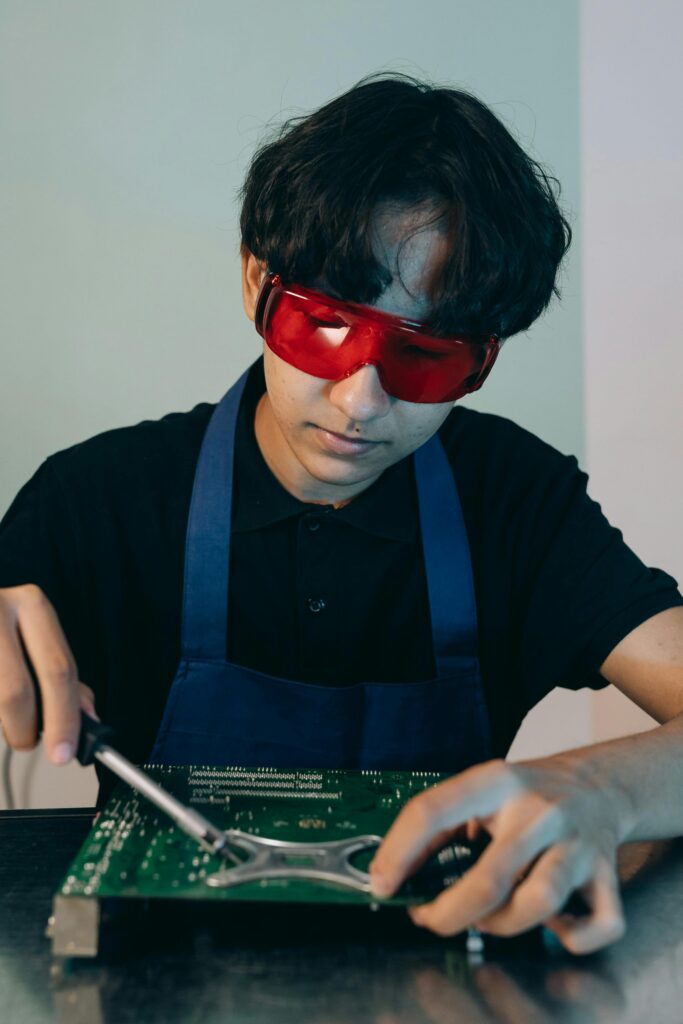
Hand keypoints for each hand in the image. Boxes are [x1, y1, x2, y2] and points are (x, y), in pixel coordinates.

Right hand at [0, 584, 95, 763]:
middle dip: (25, 730)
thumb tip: (87, 715)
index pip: (57, 669)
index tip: (65, 751)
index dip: (64, 717)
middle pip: (16, 691)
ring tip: (4, 715)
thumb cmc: (1, 630)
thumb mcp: (33, 636)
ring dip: (1, 721)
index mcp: (31, 606)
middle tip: (29, 744)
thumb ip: (57, 672)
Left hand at [369, 756, 628, 954]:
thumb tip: (391, 873)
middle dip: (448, 913)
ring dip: (503, 925)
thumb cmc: (526, 796)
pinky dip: (572, 938)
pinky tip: (550, 925)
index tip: (382, 884)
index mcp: (497, 782)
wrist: (597, 785)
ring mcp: (577, 843)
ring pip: (539, 902)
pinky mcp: (606, 873)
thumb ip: (441, 826)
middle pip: (489, 877)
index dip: (399, 852)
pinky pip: (598, 924)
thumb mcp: (481, 791)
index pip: (435, 811)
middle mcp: (539, 811)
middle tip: (430, 919)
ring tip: (487, 919)